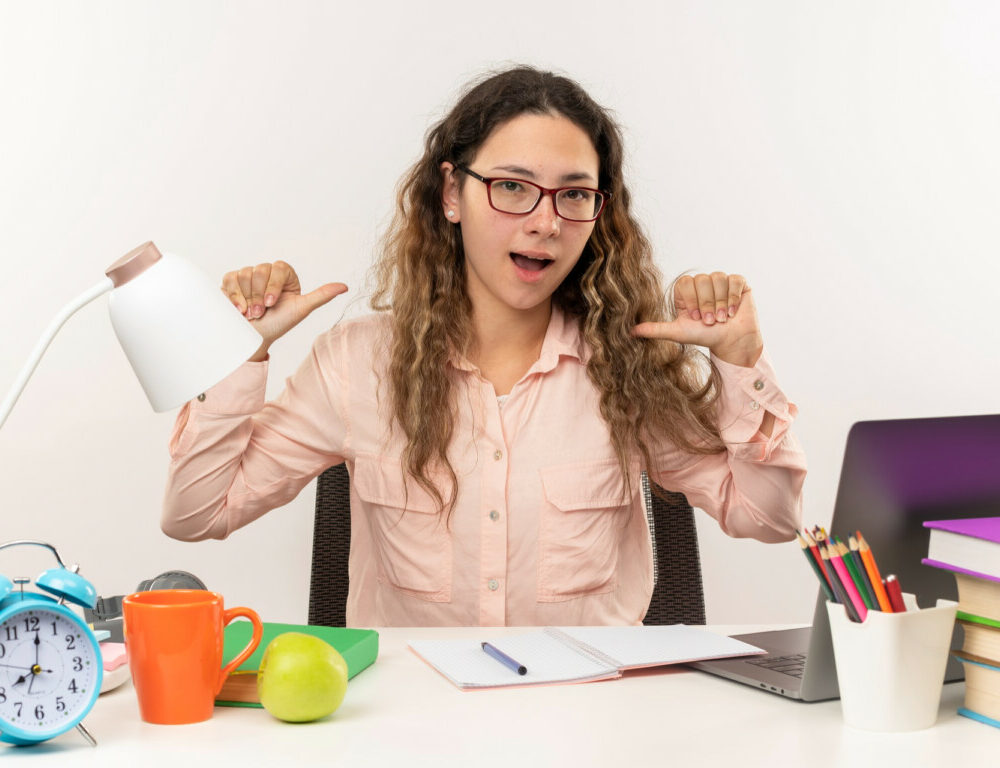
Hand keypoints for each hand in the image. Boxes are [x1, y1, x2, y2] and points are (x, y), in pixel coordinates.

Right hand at [222, 261, 347, 360]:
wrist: (255, 338)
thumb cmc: (279, 324)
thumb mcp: (301, 310)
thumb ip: (322, 296)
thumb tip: (344, 287)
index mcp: (284, 275)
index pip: (278, 268)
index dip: (273, 287)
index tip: (271, 304)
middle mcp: (266, 272)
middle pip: (259, 270)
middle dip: (259, 296)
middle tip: (261, 311)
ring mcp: (248, 276)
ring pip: (244, 274)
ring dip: (247, 298)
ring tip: (251, 313)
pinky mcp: (231, 281)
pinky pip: (229, 279)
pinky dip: (233, 296)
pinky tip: (238, 309)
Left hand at [631, 272, 762, 366]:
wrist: (731, 342)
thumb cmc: (705, 337)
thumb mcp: (678, 332)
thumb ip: (656, 329)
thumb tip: (631, 332)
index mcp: (686, 290)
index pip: (685, 282)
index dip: (691, 300)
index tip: (695, 318)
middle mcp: (703, 283)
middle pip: (702, 280)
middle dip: (706, 304)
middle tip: (710, 321)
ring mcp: (721, 282)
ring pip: (718, 278)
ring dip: (720, 303)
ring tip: (722, 318)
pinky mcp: (739, 283)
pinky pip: (734, 280)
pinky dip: (733, 298)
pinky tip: (733, 312)